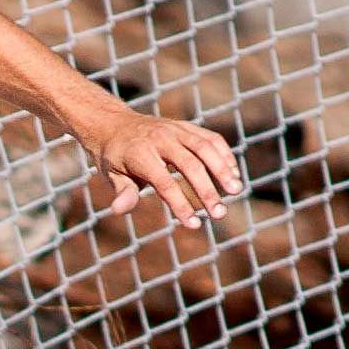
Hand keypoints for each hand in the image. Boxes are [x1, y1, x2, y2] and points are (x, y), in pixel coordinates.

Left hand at [86, 110, 244, 232]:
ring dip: (223, 169)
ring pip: (205, 147)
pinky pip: (210, 138)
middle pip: (190, 165)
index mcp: (140, 155)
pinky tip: (233, 173)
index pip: (165, 183)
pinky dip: (223, 154)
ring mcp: (175, 130)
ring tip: (236, 191)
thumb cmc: (114, 158)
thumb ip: (122, 192)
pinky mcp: (185, 126)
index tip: (193, 225)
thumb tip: (118, 210)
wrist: (114, 124)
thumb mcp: (112, 176)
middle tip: (219, 214)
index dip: (180, 205)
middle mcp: (160, 139)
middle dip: (207, 191)